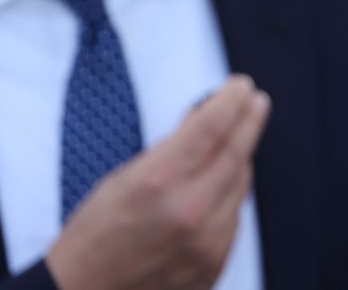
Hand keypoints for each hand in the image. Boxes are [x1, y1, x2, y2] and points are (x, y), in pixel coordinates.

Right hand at [46, 74, 270, 289]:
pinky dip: (232, 194)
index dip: (231, 100)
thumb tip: (203, 117)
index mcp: (157, 183)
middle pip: (236, 153)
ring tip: (237, 137)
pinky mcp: (215, 262)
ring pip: (241, 184)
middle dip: (248, 121)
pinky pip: (235, 216)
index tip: (241, 86)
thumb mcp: (121, 179)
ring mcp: (206, 242)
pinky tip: (223, 181)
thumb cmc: (93, 237)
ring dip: (240, 157)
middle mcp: (188, 212)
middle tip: (254, 101)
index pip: (211, 127)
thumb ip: (168, 149)